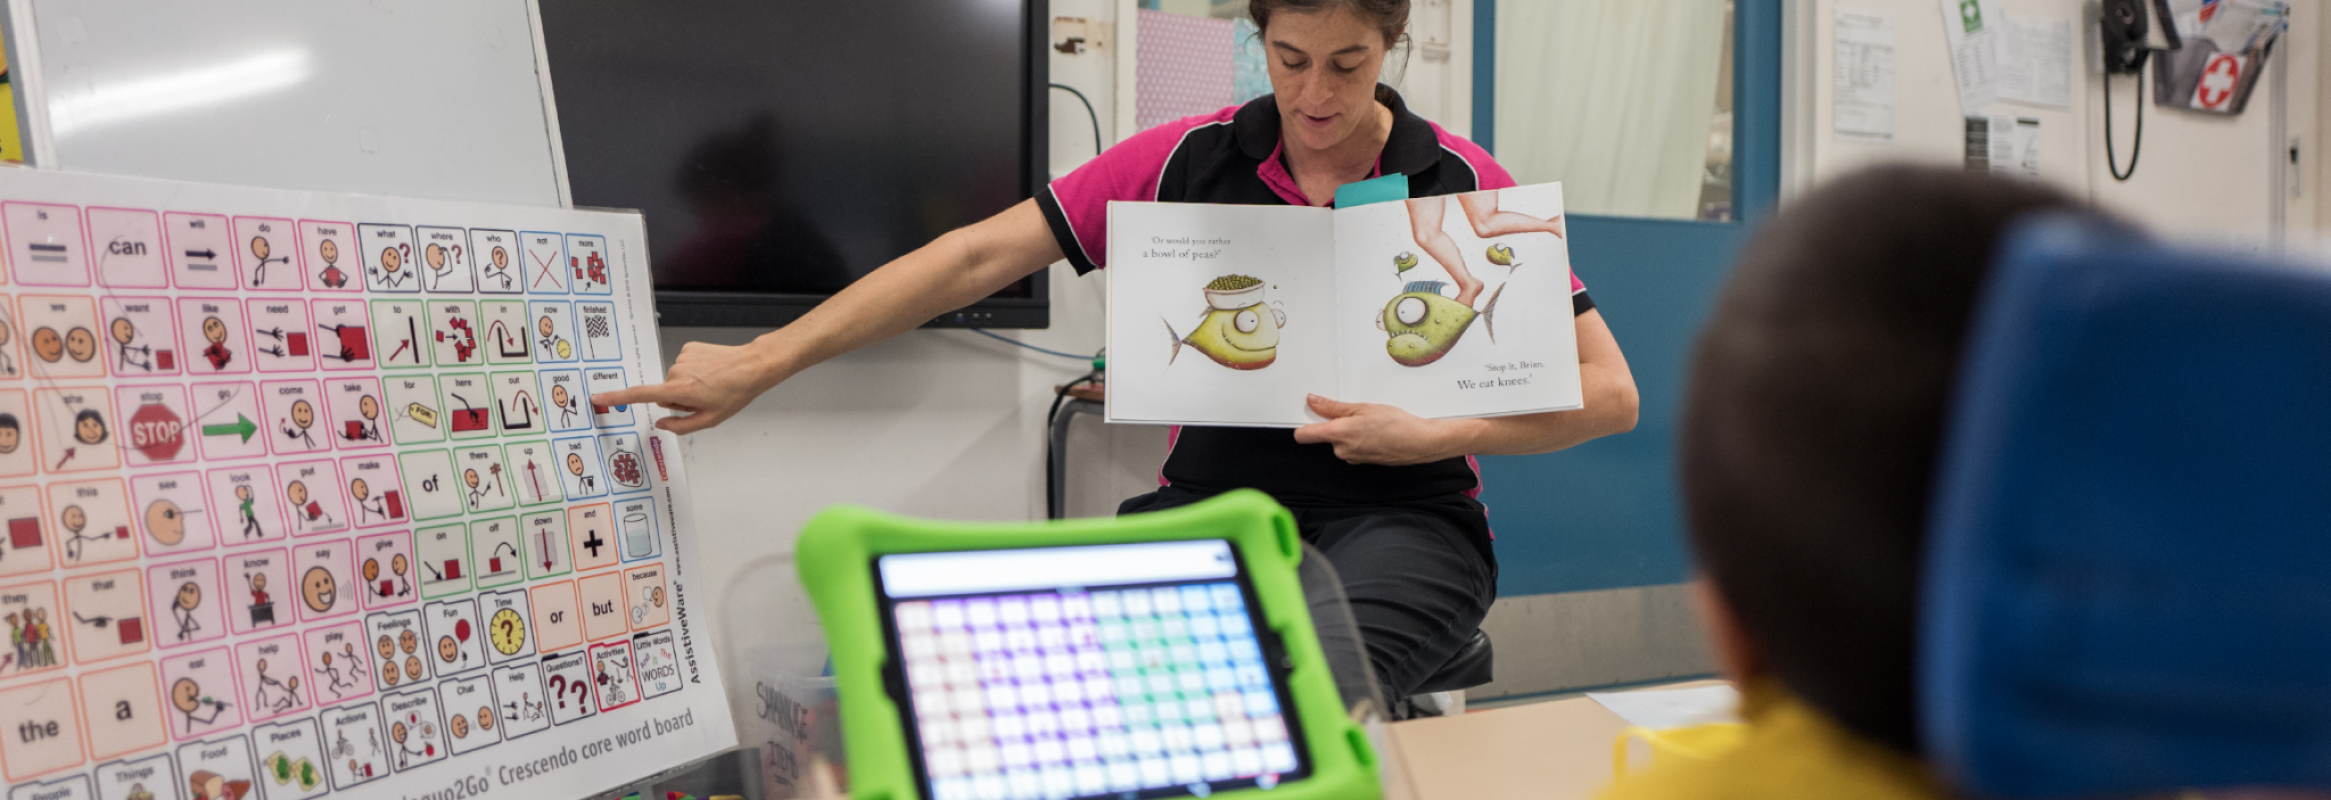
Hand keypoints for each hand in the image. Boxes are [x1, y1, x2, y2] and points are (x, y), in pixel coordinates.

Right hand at [592, 341, 780, 434]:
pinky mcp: (689, 347)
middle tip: (704, 398)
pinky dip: (694, 371)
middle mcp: (676, 371)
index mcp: (679, 390)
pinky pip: (684, 365)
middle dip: (679, 399)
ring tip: (711, 384)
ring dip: (688, 385)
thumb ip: (681, 426)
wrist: (752, 366)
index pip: (640, 396)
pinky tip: (711, 372)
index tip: (598, 397)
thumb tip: (661, 423)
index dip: (617, 397)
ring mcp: (682, 357)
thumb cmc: (735, 393)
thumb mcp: (710, 419)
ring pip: (675, 379)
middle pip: (665, 392)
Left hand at [1292, 395, 1461, 465]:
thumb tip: (1313, 401)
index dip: (1302, 424)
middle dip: (1334, 423)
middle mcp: (1342, 451)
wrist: (1419, 443)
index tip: (1306, 414)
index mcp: (1338, 435)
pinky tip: (1375, 430)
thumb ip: (1333, 407)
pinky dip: (1360, 438)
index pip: (1303, 435)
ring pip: (1341, 441)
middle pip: (1325, 436)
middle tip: (1353, 411)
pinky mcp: (1363, 461)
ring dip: (1349, 430)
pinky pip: (1353, 447)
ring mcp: (1353, 458)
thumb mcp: (1362, 408)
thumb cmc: (1395, 424)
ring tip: (1369, 421)